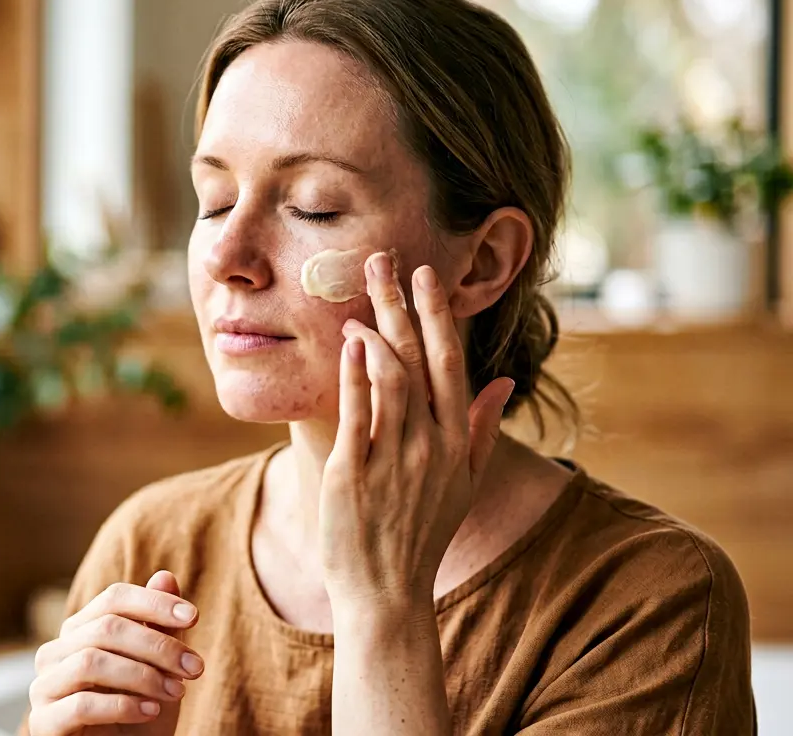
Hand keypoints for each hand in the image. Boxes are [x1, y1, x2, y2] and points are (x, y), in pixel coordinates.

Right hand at [27, 570, 201, 735]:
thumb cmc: (138, 713)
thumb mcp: (158, 669)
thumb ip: (158, 625)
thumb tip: (166, 576)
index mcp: (79, 631)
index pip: (113, 599)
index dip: (153, 602)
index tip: (193, 617)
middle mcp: (54, 652)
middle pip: (105, 628)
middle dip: (157, 646)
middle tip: (195, 667)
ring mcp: (44, 687)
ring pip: (90, 662)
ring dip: (142, 676)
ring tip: (177, 692)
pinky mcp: (43, 722)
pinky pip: (81, 704)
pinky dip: (122, 705)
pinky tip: (150, 711)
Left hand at [320, 251, 513, 611]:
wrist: (386, 590)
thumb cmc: (421, 535)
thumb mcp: (462, 483)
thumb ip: (481, 428)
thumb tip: (504, 381)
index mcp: (454, 442)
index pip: (450, 363)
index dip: (437, 315)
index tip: (426, 275)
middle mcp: (429, 444)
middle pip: (417, 358)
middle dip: (400, 305)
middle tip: (383, 261)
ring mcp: (393, 456)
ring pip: (389, 377)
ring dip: (373, 332)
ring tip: (355, 303)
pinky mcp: (354, 470)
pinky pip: (356, 410)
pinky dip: (352, 371)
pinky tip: (346, 343)